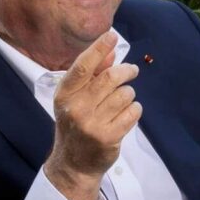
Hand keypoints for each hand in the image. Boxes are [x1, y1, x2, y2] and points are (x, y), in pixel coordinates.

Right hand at [42, 32, 140, 199]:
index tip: (112, 36)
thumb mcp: (76, 99)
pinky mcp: (108, 137)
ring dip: (129, 94)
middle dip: (126, 71)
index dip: (99, 48)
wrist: (74, 163)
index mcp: (65, 95)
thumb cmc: (77, 124)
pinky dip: (134, 109)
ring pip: (125, 95)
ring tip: (123, 101)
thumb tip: (110, 52)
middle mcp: (76, 108)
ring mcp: (91, 124)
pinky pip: (133, 112)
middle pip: (110, 78)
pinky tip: (126, 115)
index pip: (83, 66)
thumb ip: (92, 75)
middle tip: (132, 70)